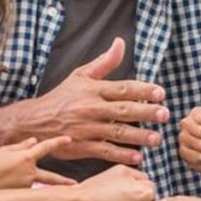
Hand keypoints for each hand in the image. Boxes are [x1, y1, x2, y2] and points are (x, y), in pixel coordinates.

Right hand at [0, 136, 74, 187]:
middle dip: (64, 182)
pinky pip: (24, 190)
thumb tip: (34, 141)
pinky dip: (19, 187)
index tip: (69, 139)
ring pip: (33, 183)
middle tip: (76, 185)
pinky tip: (5, 186)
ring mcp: (26, 186)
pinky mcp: (20, 196)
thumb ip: (22, 146)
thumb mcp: (5, 151)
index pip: (45, 147)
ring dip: (26, 181)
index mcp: (25, 157)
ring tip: (6, 179)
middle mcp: (29, 172)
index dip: (58, 142)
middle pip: (51, 177)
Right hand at [19, 38, 169, 164]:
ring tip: (156, 139)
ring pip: (117, 132)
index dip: (143, 90)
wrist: (35, 121)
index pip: (122, 88)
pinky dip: (121, 155)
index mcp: (93, 90)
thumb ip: (104, 62)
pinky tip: (137, 157)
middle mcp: (92, 109)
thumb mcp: (80, 75)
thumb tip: (120, 42)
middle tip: (165, 115)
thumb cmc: (62, 97)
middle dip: (146, 112)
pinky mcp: (83, 146)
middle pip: (123, 110)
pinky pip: (105, 151)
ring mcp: (88, 129)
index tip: (160, 93)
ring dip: (138, 136)